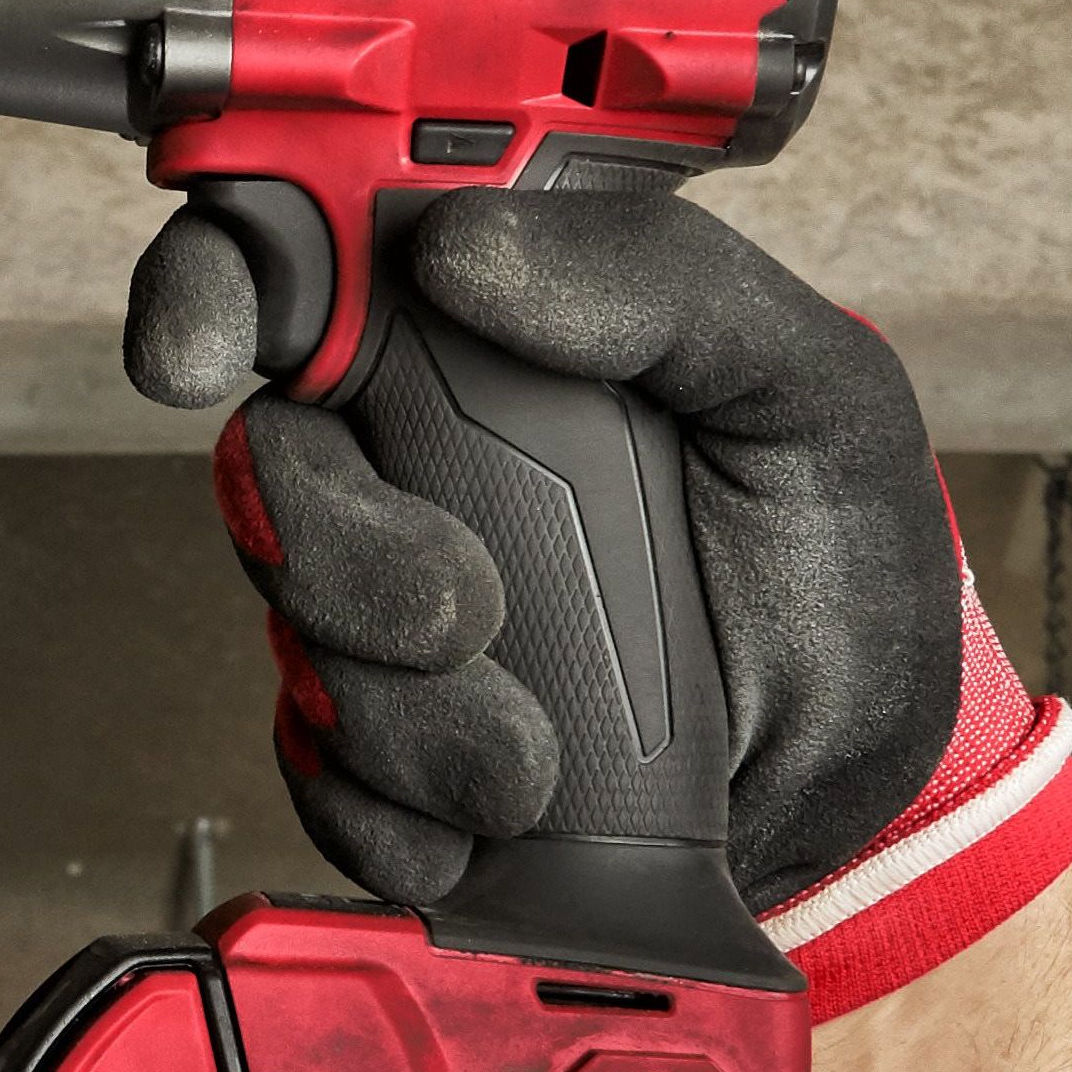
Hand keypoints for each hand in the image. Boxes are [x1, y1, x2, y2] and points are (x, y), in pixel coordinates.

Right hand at [127, 184, 1071, 1008]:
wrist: (871, 772)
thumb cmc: (838, 550)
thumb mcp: (810, 385)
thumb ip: (661, 284)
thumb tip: (465, 247)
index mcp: (493, 339)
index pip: (300, 269)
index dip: (212, 287)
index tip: (200, 347)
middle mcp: (418, 462)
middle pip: (268, 469)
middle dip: (336, 549)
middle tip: (464, 610)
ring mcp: (394, 611)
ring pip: (294, 634)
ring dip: (399, 713)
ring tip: (533, 762)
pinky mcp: (393, 752)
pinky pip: (324, 779)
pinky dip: (392, 814)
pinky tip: (484, 824)